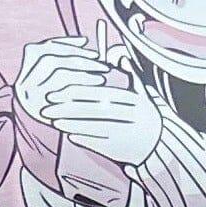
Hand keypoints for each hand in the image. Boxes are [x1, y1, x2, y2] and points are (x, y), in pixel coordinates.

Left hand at [13, 33, 164, 167]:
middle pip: (93, 110)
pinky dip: (81, 138)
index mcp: (132, 100)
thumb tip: (121, 56)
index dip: (79, 90)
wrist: (157, 145)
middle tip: (48, 105)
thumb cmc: (144, 115)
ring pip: (92, 127)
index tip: (61, 88)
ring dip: (70, 124)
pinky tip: (67, 133)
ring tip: (53, 120)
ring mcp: (122, 134)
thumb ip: (131, 75)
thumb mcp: (142, 93)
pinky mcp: (118, 150)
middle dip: (68, 107)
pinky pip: (97, 144)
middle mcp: (127, 117)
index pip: (100, 92)